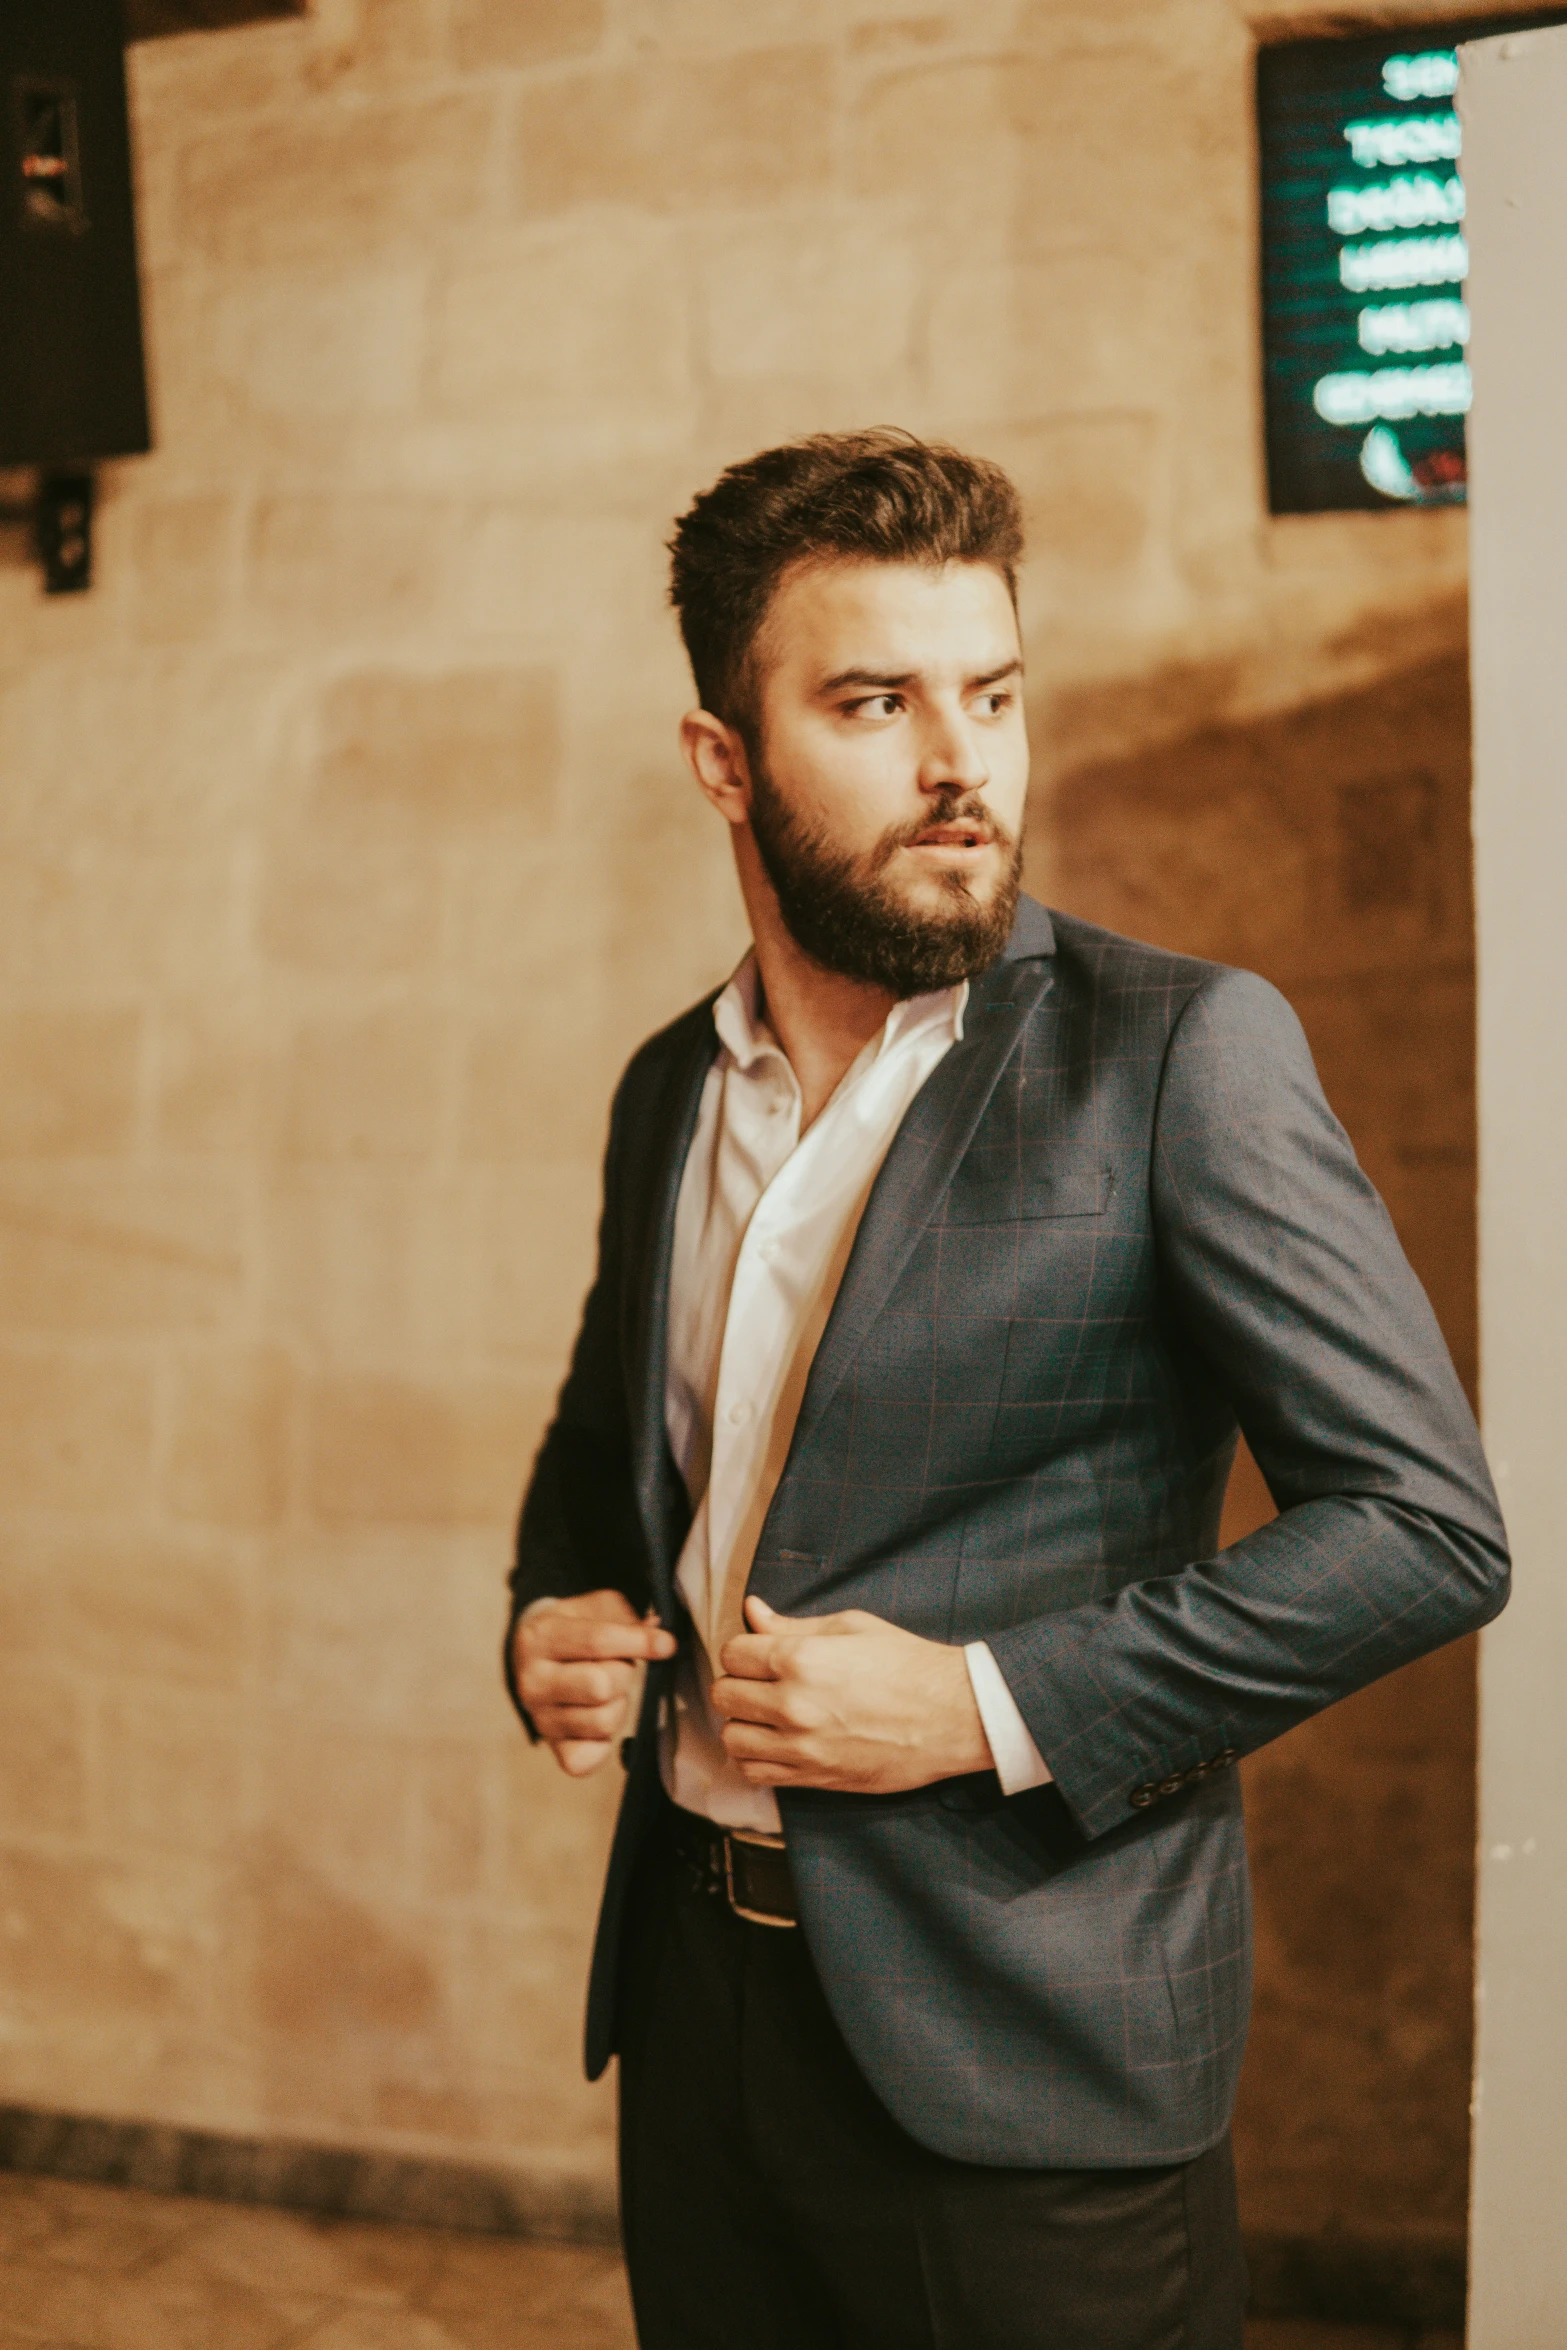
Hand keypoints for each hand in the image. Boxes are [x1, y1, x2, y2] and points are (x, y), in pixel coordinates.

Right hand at [512, 1590, 675, 1778]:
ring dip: (618, 1705)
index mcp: (541, 1637)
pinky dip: (604, 1743)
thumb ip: (626, 1617)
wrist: (535, 1655)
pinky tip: (598, 1720)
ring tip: (606, 1692)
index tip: (668, 1645)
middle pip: (602, 1686)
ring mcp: (539, 1718)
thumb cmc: (575, 1627)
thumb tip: (660, 1638)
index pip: (597, 1642)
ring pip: (603, 1721)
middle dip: (623, 1673)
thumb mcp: (595, 1608)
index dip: (640, 1642)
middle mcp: (531, 1681)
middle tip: (617, 1666)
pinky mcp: (551, 1748)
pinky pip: (588, 1760)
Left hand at [711, 1596, 991, 1794]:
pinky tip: (772, 1744)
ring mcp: (801, 1746)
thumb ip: (793, 1625)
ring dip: (741, 1723)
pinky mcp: (814, 1777)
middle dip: (737, 1683)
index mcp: (800, 1659)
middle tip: (760, 1682)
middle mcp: (793, 1705)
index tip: (759, 1653)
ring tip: (764, 1714)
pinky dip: (753, 1759)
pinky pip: (754, 1773)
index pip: (733, 1653)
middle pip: (724, 1695)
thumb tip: (753, 1611)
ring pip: (732, 1738)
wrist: (953, 1715)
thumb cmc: (908, 1664)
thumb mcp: (852, 1627)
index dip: (744, 1649)